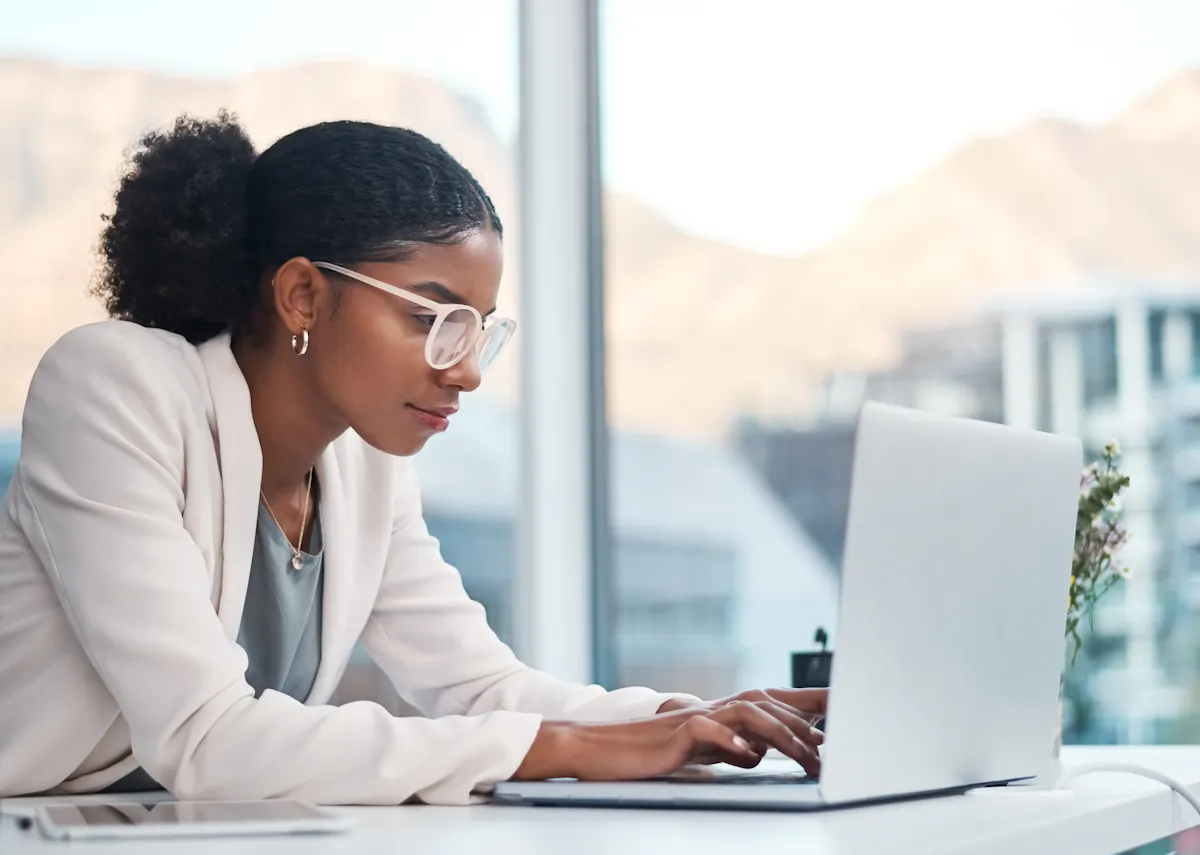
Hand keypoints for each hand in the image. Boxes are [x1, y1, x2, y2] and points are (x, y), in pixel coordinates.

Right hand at [657, 688, 826, 758]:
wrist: (609, 748)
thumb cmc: (656, 749)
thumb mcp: (703, 750)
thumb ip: (730, 746)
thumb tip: (757, 751)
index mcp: (722, 713)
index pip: (769, 701)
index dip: (802, 702)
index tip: (836, 710)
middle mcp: (713, 709)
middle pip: (764, 701)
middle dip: (800, 720)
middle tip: (825, 745)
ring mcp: (695, 718)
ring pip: (744, 711)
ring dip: (777, 731)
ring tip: (800, 752)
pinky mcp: (676, 734)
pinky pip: (705, 729)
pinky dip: (728, 738)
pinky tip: (746, 752)